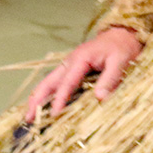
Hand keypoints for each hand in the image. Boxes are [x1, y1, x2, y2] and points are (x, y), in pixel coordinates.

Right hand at [24, 26, 142, 121]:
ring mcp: (69, 65)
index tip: (54, 115)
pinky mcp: (72, 69)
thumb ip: (111, 79)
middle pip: (48, 81)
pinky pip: (57, 83)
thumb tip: (99, 99)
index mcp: (80, 58)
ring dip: (38, 98)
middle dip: (36, 99)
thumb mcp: (121, 61)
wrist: (124, 34)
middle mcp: (70, 61)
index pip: (66, 82)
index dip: (60, 100)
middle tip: (28, 118)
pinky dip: (48, 94)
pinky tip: (44, 106)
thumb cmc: (123, 47)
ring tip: (30, 116)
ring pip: (49, 82)